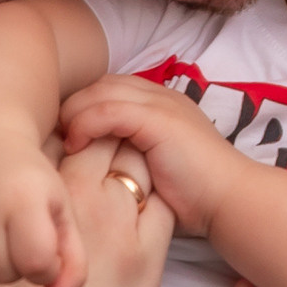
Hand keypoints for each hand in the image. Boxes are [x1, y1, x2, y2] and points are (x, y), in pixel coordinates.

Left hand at [60, 74, 244, 236]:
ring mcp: (162, 104)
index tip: (65, 135)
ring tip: (63, 142)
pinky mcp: (159, 119)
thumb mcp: (157, 169)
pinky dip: (86, 123)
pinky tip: (75, 145)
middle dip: (74, 106)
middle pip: (102, 84)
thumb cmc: (197, 198)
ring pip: (101, 92)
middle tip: (55, 136)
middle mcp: (163, 96)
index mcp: (164, 105)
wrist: (230, 201)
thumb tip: (92, 164)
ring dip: (74, 114)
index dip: (84, 106)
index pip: (111, 89)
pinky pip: (108, 110)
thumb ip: (132, 156)